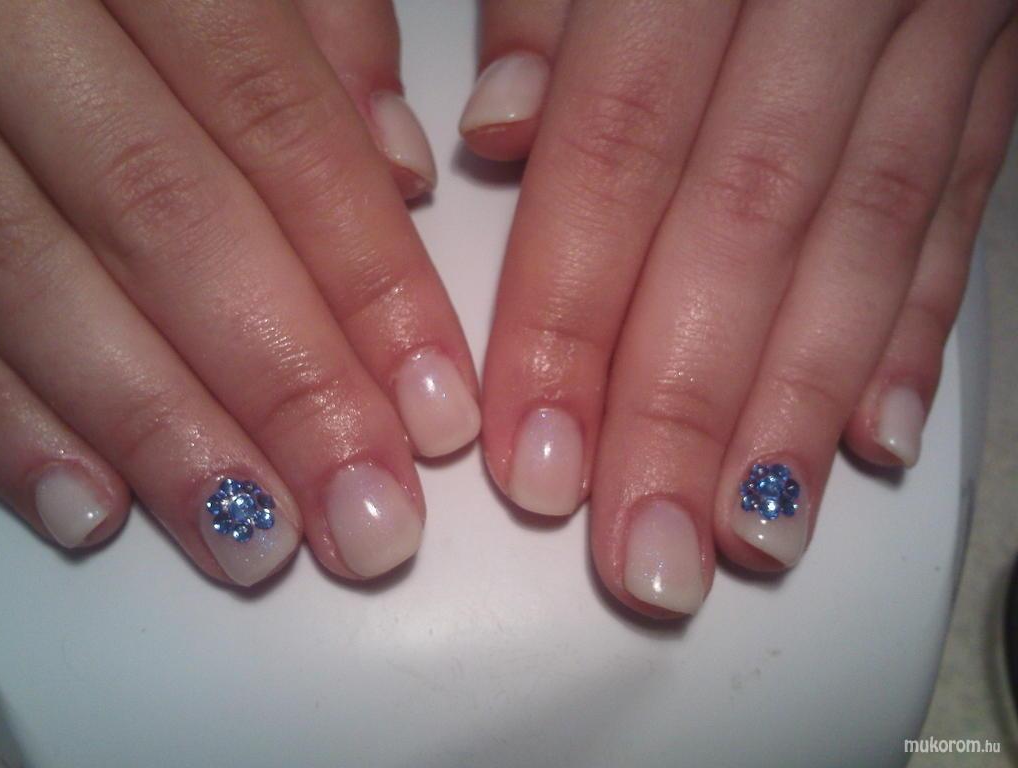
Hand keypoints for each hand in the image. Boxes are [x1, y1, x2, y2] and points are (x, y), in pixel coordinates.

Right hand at [0, 0, 479, 585]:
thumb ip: (323, 26)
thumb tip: (399, 169)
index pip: (279, 127)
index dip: (368, 277)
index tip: (437, 408)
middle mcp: (22, 23)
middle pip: (172, 220)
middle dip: (282, 384)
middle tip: (367, 516)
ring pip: (40, 277)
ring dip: (161, 429)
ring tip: (256, 540)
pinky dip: (9, 416)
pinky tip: (92, 507)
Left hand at [465, 0, 1017, 616]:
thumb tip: (503, 129)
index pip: (623, 148)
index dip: (572, 312)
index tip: (532, 456)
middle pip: (746, 221)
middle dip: (689, 403)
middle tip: (647, 555)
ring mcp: (945, 14)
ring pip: (867, 235)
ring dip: (800, 404)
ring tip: (750, 536)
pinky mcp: (1003, 54)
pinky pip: (964, 202)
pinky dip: (919, 327)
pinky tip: (878, 437)